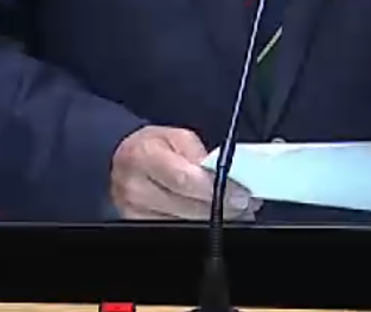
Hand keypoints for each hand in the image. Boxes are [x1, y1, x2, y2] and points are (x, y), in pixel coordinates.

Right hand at [109, 125, 258, 220]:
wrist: (125, 159)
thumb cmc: (154, 146)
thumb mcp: (177, 137)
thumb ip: (200, 155)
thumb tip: (227, 179)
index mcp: (143, 155)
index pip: (184, 179)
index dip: (216, 189)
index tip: (241, 194)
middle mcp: (134, 186)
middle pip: (186, 207)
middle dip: (222, 208)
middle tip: (245, 205)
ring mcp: (132, 211)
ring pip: (183, 224)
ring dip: (214, 220)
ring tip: (235, 212)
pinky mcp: (137, 226)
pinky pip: (175, 232)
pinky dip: (198, 227)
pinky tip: (212, 219)